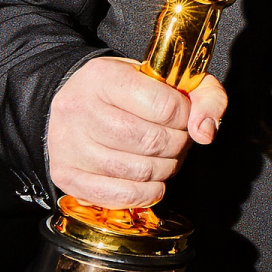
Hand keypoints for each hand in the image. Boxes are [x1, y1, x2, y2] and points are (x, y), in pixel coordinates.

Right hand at [46, 57, 227, 207]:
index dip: (185, 116)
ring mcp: (68, 144)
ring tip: (164, 157)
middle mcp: (79, 109)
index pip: (165, 106)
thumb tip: (206, 131)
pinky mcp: (66, 175)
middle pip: (153, 142)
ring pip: (139, 171)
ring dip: (165, 169)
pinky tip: (151, 181)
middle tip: (176, 139)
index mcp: (104, 77)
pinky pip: (119, 195)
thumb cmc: (122, 90)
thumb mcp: (164, 76)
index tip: (181, 115)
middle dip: (177, 144)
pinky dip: (146, 194)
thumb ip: (202, 94)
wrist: (76, 102)